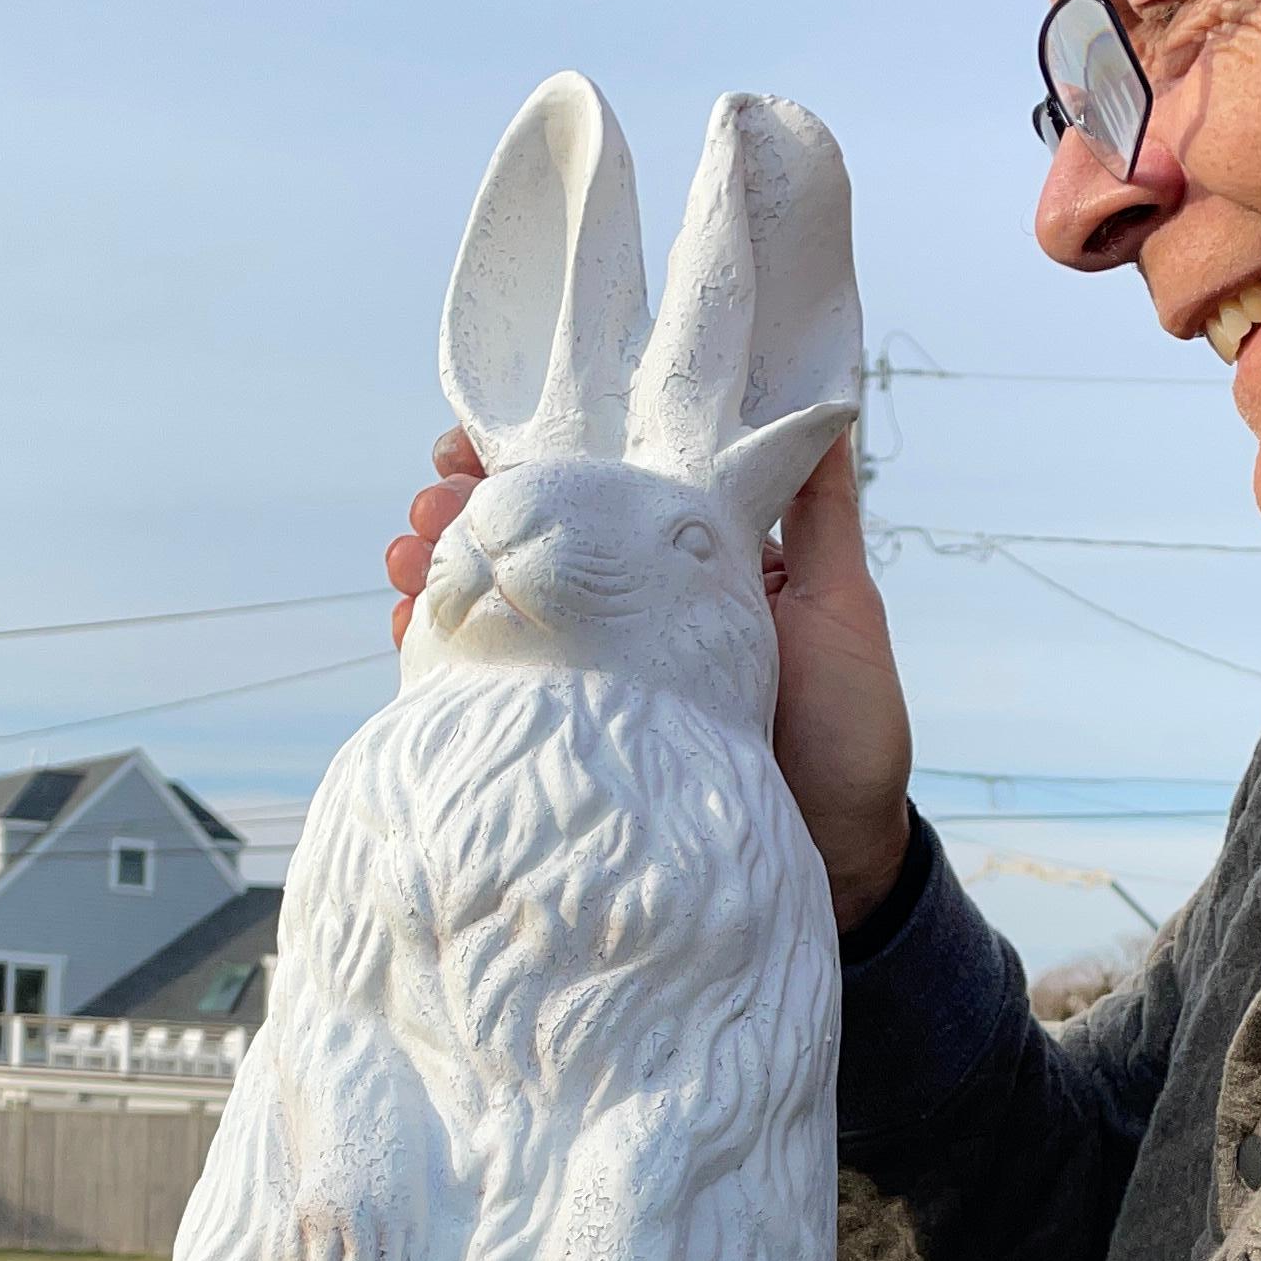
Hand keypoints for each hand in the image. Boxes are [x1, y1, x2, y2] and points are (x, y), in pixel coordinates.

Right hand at [390, 426, 915, 932]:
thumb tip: (829, 405)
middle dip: (465, 506)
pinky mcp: (581, 732)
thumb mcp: (843, 607)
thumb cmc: (850, 729)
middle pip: (531, 536)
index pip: (597, 483)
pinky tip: (415, 631)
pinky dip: (446, 655)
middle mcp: (632, 605)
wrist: (841, 855)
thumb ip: (822, 516)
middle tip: (432, 499)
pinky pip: (499, 684)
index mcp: (688, 559)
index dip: (532, 452)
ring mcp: (601, 668)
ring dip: (442, 569)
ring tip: (410, 557)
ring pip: (501, 603)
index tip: (475, 435)